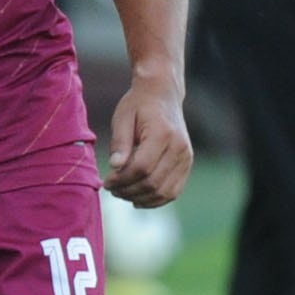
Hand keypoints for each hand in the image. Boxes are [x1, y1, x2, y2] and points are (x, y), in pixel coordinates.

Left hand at [103, 68, 192, 204]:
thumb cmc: (138, 105)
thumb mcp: (122, 117)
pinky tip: (138, 198)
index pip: (142, 167)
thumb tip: (114, 167)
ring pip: (164, 192)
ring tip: (122, 193)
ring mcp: (186, 157)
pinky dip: (155, 199)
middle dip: (128, 190)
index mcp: (163, 134)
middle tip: (111, 189)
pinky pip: (173, 191)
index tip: (107, 182)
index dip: (122, 179)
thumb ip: (119, 143)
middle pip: (153, 182)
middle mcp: (179, 148)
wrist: (162, 95)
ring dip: (141, 198)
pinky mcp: (187, 164)